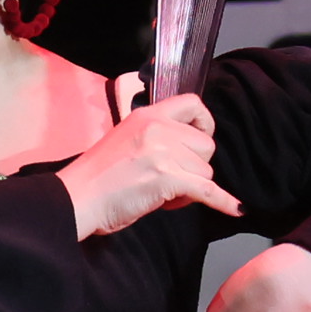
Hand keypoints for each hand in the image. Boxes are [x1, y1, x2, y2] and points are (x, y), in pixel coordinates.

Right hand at [56, 87, 235, 241]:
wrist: (76, 199)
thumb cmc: (97, 177)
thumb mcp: (126, 139)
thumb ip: (155, 136)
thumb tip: (187, 150)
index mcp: (147, 115)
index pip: (192, 103)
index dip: (204, 123)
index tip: (199, 140)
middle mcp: (157, 128)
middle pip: (206, 146)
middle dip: (195, 166)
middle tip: (169, 179)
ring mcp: (162, 152)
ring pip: (205, 172)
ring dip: (190, 187)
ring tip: (161, 195)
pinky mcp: (166, 178)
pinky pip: (206, 190)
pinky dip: (221, 201)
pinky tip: (234, 208)